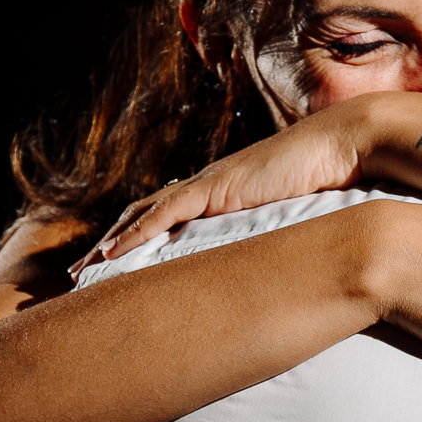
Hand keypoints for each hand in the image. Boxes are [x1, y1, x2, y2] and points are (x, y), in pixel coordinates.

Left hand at [73, 102, 369, 275]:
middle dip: (109, 246)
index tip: (112, 267)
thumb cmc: (328, 181)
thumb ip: (275, 240)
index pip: (165, 220)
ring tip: (81, 271)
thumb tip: (274, 276)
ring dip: (108, 244)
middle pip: (141, 217)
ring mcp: (206, 185)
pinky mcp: (213, 188)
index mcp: (220, 195)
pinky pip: (162, 215)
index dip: (135, 241)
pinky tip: (109, 255)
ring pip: (140, 216)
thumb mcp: (293, 221)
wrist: (342, 145)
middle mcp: (205, 187)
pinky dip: (133, 235)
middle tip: (79, 274)